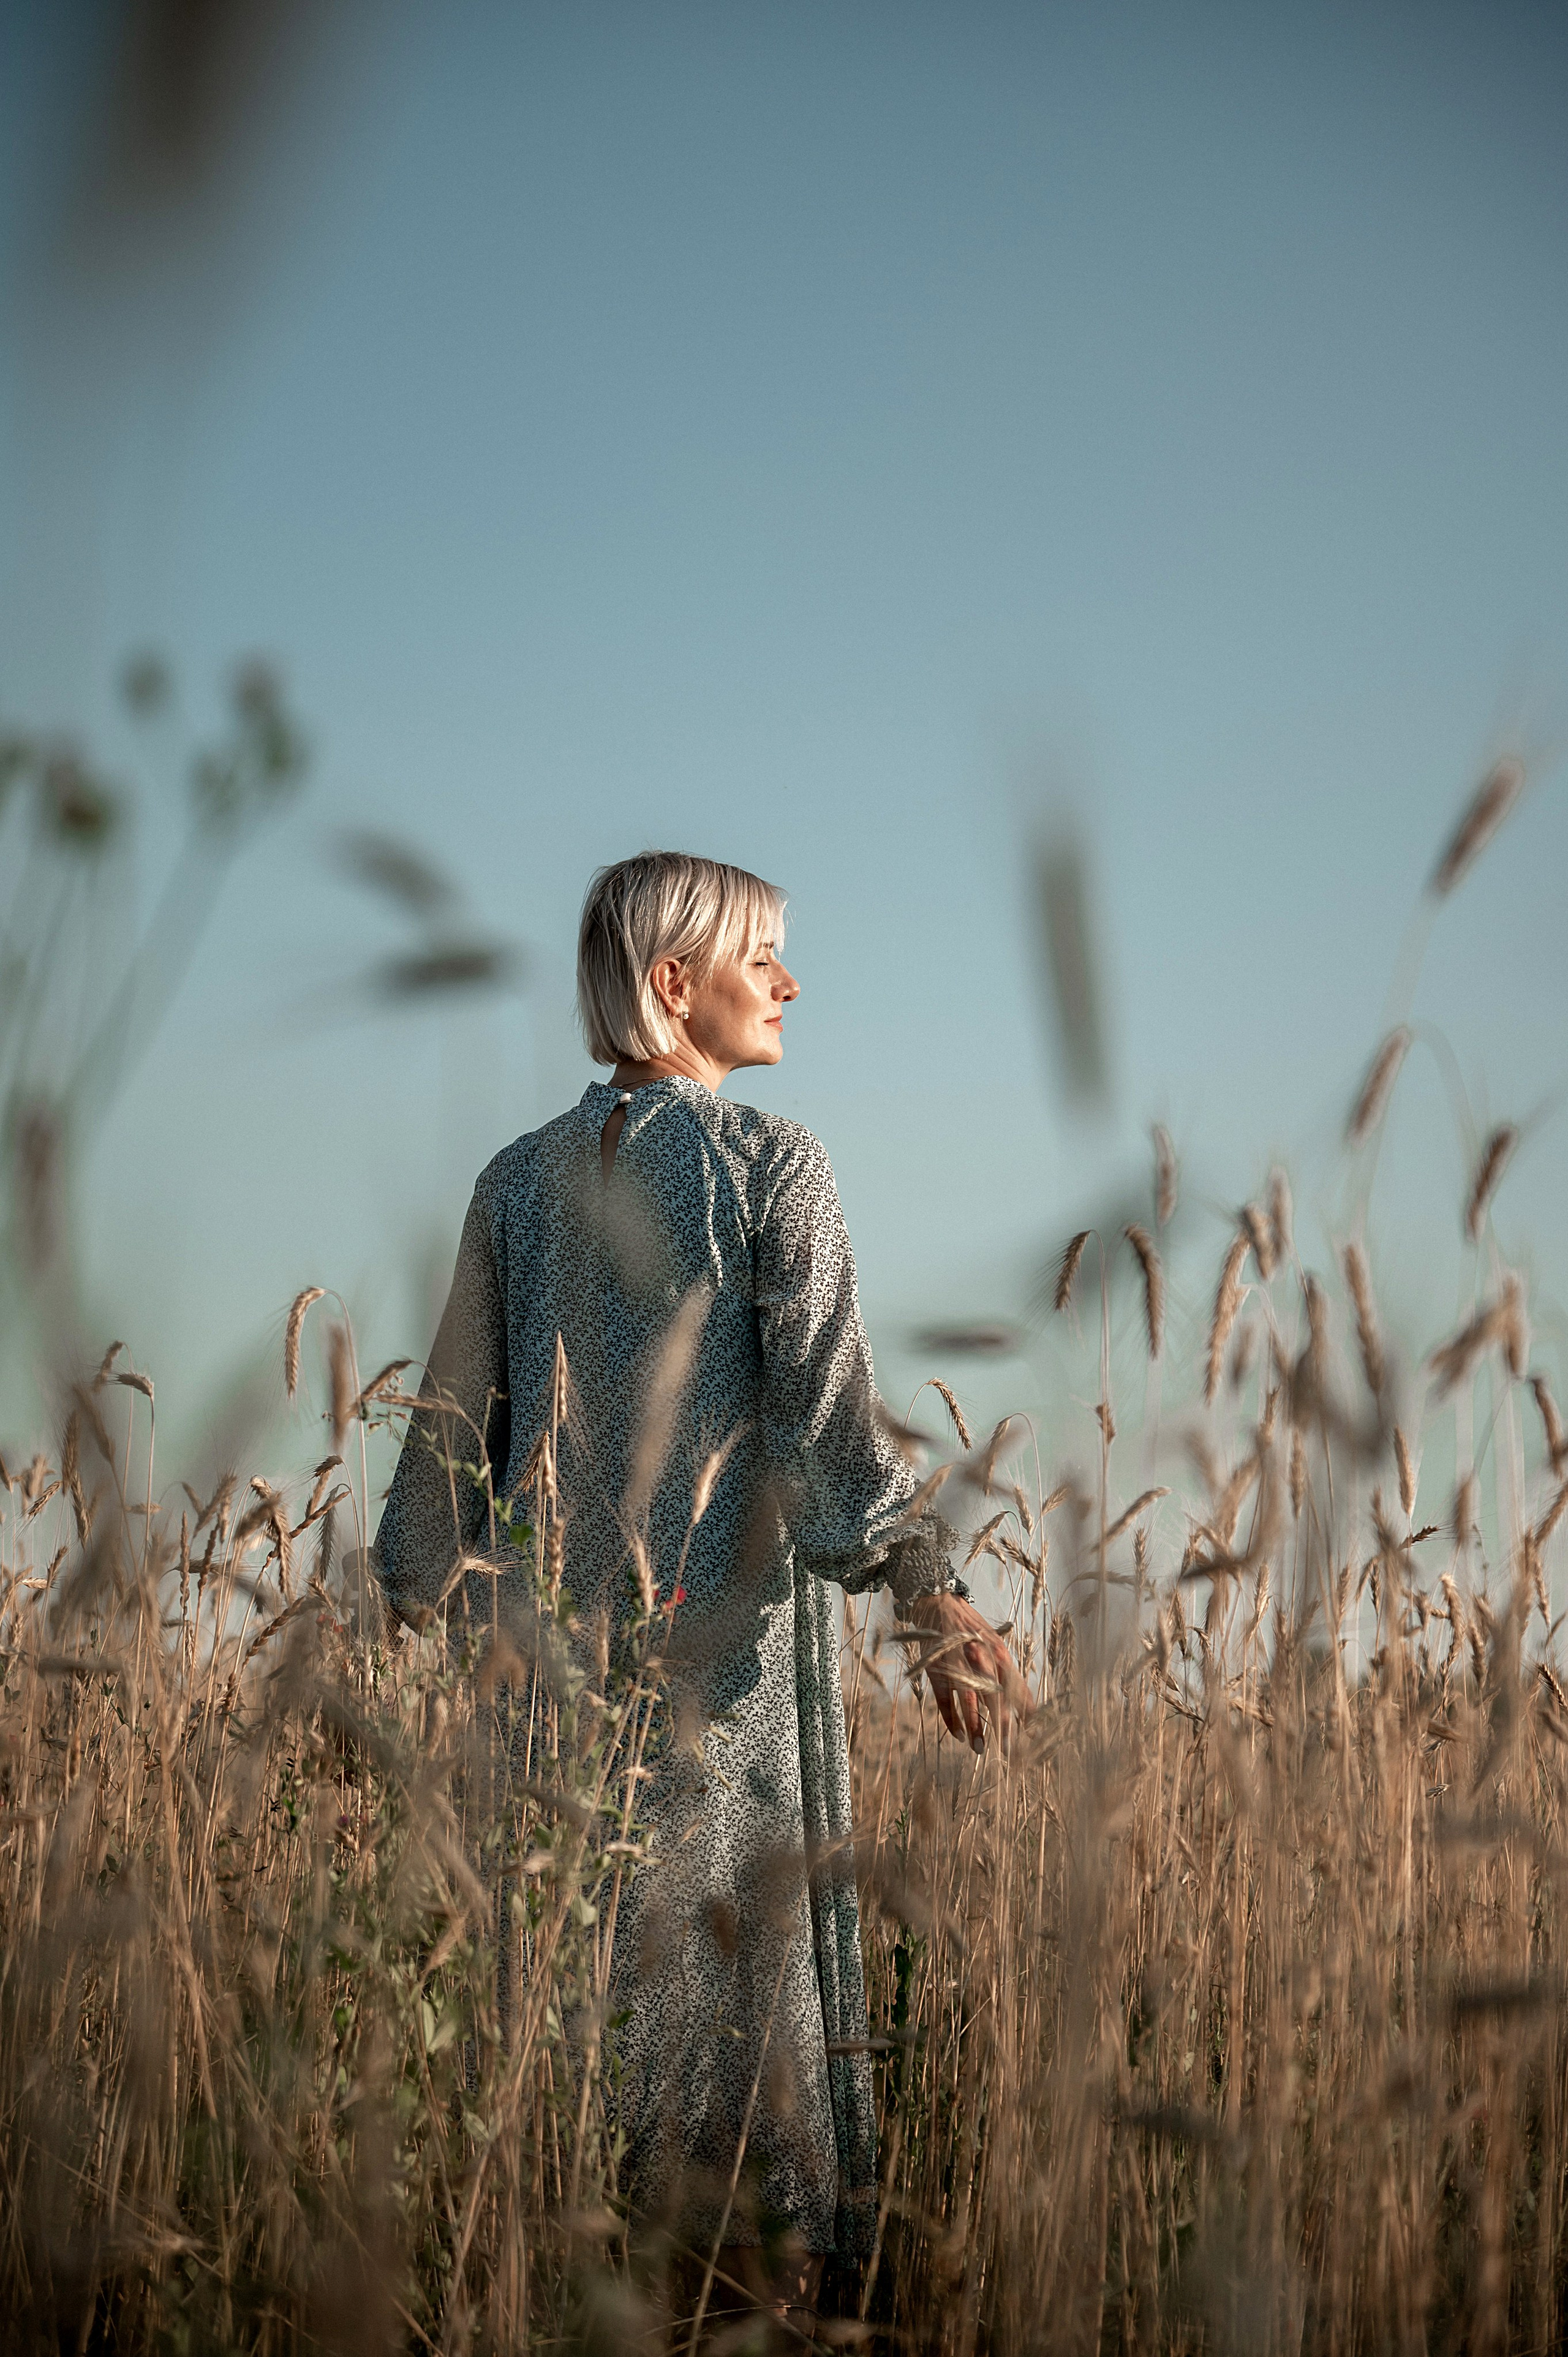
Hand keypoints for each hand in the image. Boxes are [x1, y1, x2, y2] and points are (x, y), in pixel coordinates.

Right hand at [907, 1589, 1029, 1753]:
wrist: (939, 1603)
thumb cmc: (972, 1628)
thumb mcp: (995, 1643)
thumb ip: (1007, 1670)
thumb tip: (1025, 1702)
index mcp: (999, 1652)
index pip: (1016, 1687)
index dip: (1025, 1712)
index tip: (1033, 1736)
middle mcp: (980, 1658)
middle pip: (994, 1696)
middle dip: (1002, 1724)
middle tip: (1008, 1750)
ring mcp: (957, 1664)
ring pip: (968, 1699)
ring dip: (975, 1725)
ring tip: (979, 1748)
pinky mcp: (936, 1669)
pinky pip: (944, 1698)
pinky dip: (951, 1718)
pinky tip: (958, 1734)